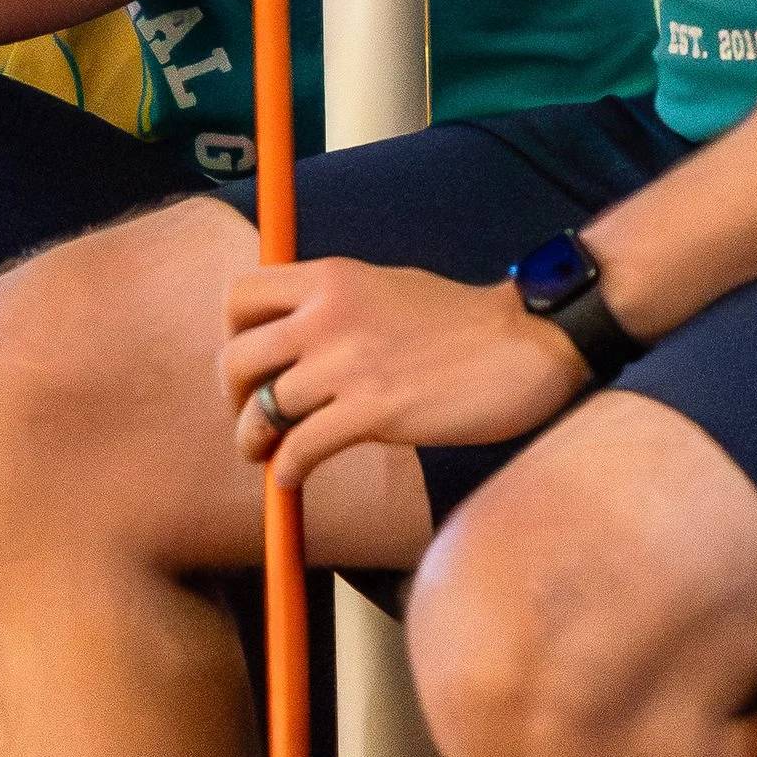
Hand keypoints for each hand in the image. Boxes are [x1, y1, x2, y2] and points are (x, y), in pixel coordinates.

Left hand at [224, 256, 587, 487]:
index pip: (240, 294)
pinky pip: (300, 449)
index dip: (233, 335)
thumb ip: (335, 303)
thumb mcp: (384, 286)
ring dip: (254, 442)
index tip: (251, 364)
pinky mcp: (373, 412)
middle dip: (234, 398)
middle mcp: (329, 313)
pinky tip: (295, 480)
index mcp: (332, 276)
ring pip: (260, 410)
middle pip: (236, 358)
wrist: (523, 342)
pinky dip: (287, 472)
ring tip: (268, 457)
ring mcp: (349, 363)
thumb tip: (292, 338)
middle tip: (253, 419)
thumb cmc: (459, 321)